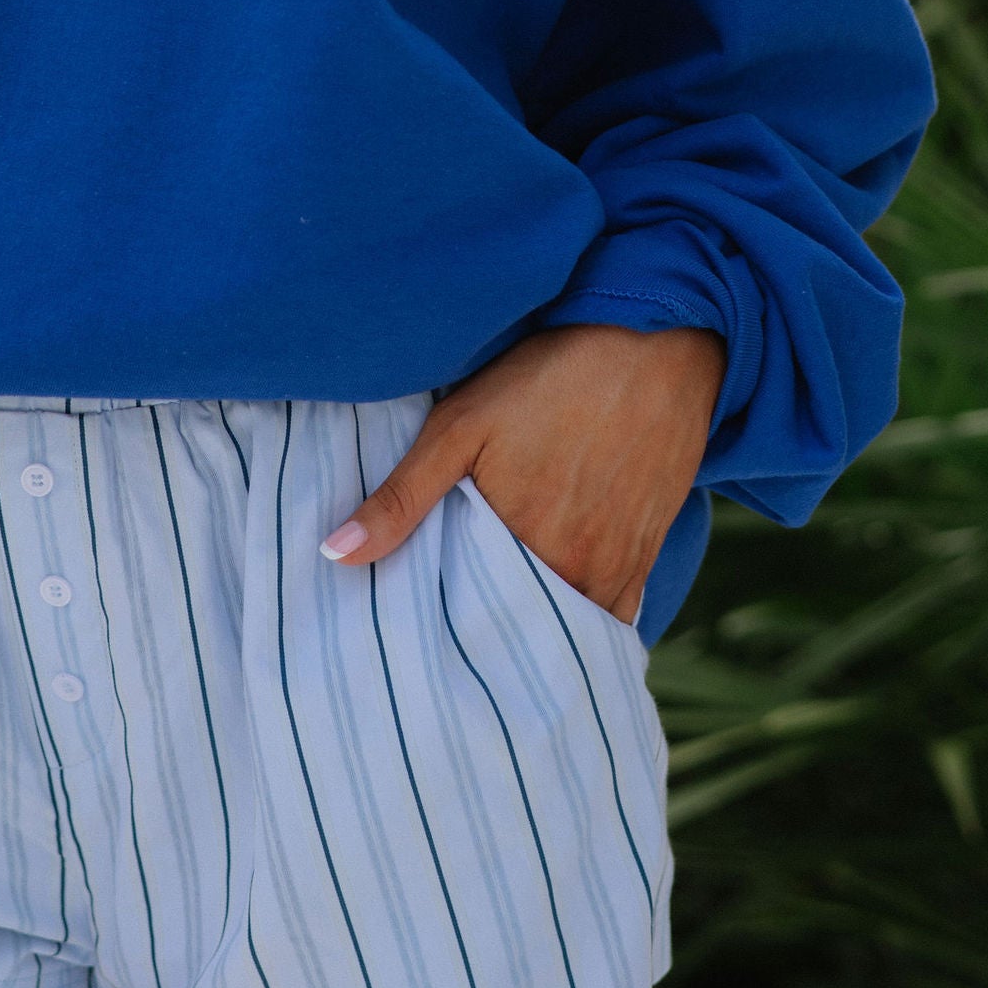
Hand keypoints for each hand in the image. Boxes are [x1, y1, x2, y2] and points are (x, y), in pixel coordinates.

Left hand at [320, 322, 724, 621]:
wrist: (653, 343)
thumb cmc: (548, 377)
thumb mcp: (460, 425)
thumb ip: (401, 498)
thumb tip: (334, 557)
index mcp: (521, 549)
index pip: (467, 624)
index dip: (439, 634)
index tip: (412, 639)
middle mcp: (575, 573)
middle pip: (517, 633)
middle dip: (483, 642)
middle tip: (447, 643)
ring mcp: (616, 569)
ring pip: (566, 630)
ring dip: (532, 637)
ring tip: (493, 635)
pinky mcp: (645, 555)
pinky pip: (614, 618)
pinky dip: (581, 624)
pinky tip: (551, 619)